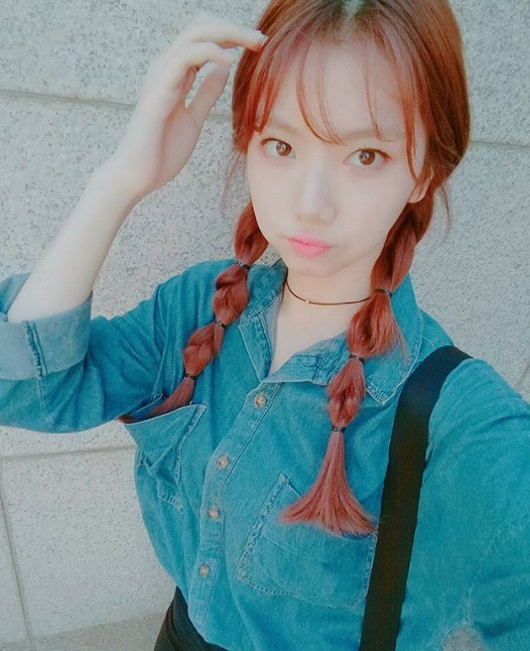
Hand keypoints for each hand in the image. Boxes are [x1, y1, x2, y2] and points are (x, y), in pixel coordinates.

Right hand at [105, 14, 265, 200]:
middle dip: (233, 27)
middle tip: (261, 38)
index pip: (203, 38)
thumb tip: (223, 69)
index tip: (258, 45)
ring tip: (253, 42)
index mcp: (175, 74)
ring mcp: (161, 76)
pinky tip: (228, 60)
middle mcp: (166, 68)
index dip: (231, 36)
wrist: (137, 176)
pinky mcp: (159, 90)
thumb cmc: (160, 152)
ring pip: (194, 34)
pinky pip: (183, 58)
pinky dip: (209, 52)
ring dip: (227, 33)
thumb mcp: (193, 119)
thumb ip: (206, 94)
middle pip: (200, 27)